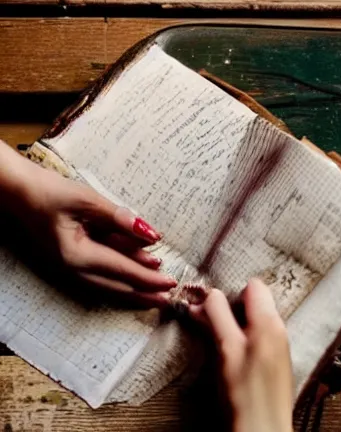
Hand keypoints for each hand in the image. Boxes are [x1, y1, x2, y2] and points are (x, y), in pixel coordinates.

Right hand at [0, 141, 175, 306]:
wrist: (20, 192)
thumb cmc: (51, 193)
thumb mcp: (88, 200)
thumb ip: (120, 219)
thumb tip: (151, 234)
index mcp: (77, 255)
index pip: (122, 270)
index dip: (148, 277)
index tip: (170, 282)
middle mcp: (74, 268)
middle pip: (116, 286)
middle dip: (144, 292)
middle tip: (169, 298)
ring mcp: (72, 266)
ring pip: (109, 283)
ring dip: (134, 288)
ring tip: (157, 293)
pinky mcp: (74, 258)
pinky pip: (102, 272)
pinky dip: (121, 275)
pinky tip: (137, 272)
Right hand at [190, 279, 293, 431]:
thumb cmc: (245, 394)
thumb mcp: (226, 349)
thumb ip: (218, 317)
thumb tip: (209, 294)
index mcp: (270, 321)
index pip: (253, 285)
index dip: (231, 292)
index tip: (213, 306)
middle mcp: (279, 328)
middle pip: (254, 301)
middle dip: (231, 307)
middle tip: (208, 322)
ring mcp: (279, 344)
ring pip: (254, 319)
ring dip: (235, 323)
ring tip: (219, 342)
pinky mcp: (276, 360)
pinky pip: (259, 336)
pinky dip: (244, 338)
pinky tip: (233, 356)